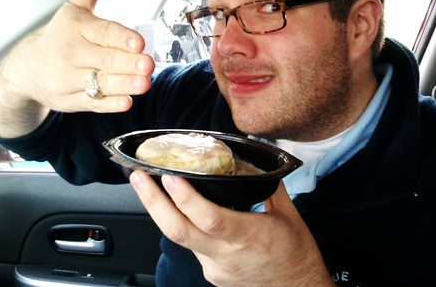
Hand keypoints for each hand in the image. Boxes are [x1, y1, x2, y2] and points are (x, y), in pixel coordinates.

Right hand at [0, 0, 154, 136]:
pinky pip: (92, 103)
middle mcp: (72, 54)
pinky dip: (108, 104)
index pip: (102, 32)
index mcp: (76, 29)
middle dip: (127, 62)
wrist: (24, 69)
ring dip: (124, 84)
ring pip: (100, 83)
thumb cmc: (58, 37)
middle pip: (105, 59)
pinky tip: (126, 102)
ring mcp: (70, 79)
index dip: (120, 37)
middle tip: (147, 64)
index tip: (138, 41)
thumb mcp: (72, 10)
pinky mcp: (71, 101)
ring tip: (144, 84)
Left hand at [130, 171, 334, 286]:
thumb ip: (269, 187)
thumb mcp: (290, 216)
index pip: (210, 219)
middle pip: (179, 231)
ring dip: (162, 212)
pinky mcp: (211, 274)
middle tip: (139, 178)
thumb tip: (256, 161)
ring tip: (149, 186)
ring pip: (181, 238)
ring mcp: (214, 268)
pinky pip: (192, 246)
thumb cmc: (297, 258)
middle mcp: (226, 256)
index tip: (170, 177)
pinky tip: (177, 209)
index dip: (187, 199)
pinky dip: (183, 225)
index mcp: (249, 238)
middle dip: (154, 202)